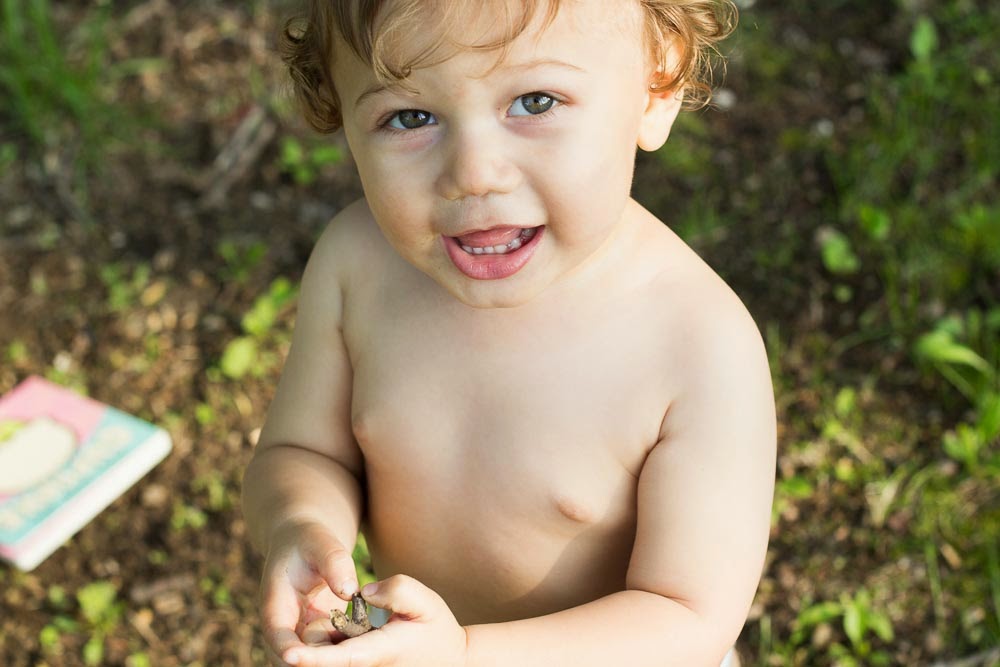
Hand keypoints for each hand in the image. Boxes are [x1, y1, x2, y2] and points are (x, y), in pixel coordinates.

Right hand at [259, 520, 359, 664]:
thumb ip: (334, 563)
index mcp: (277, 604)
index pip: (277, 633)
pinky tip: (370, 650)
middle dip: (313, 662)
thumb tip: (350, 590)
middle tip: (344, 659)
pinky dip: (346, 654)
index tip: (296, 657)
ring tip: (361, 653)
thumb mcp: (321, 543)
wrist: (306, 546)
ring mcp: (303, 635)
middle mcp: (286, 626)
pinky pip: (331, 653)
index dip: (286, 648)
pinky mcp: (320, 637)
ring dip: (332, 660)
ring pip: (312, 660)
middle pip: (292, 658)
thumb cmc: (311, 541)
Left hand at [282, 575, 468, 666]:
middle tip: (317, 627)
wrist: (449, 659)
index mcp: (379, 653)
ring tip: (343, 629)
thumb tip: (364, 592)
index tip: (289, 653)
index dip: (312, 657)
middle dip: (312, 646)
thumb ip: (396, 590)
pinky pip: (337, 659)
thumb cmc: (436, 627)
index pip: (340, 658)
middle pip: (326, 662)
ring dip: (322, 646)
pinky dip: (328, 651)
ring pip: (330, 659)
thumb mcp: (425, 602)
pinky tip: (343, 635)